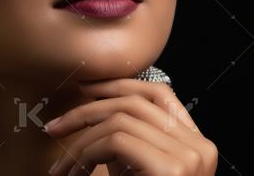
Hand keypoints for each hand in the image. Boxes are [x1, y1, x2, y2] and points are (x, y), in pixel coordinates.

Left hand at [44, 78, 217, 175]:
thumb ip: (128, 149)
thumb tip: (92, 117)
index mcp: (196, 145)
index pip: (160, 95)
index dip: (120, 85)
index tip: (86, 89)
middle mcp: (199, 146)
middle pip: (136, 102)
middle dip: (88, 109)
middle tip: (54, 127)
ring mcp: (189, 157)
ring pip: (120, 120)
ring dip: (79, 142)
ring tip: (61, 170)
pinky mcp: (171, 170)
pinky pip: (115, 141)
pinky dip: (85, 155)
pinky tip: (74, 175)